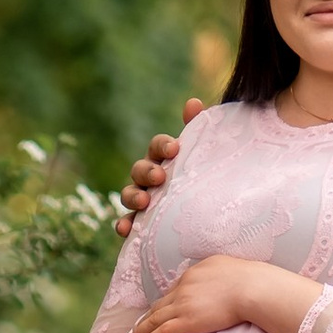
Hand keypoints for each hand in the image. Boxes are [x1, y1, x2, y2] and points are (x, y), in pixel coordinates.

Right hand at [115, 96, 205, 235]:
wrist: (209, 213)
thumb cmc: (205, 176)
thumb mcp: (205, 154)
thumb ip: (200, 129)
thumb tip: (192, 102)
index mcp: (164, 157)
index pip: (158, 145)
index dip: (163, 145)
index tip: (175, 148)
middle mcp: (149, 176)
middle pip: (139, 168)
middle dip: (147, 172)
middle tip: (160, 177)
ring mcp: (143, 199)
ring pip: (129, 194)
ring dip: (133, 196)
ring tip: (144, 202)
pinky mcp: (141, 222)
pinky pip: (127, 222)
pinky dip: (123, 225)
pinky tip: (125, 230)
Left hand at [125, 252, 309, 332]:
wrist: (251, 288)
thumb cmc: (249, 279)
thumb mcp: (230, 267)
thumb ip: (220, 273)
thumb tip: (224, 278)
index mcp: (194, 273)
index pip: (175, 289)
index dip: (165, 301)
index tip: (159, 310)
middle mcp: (183, 287)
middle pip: (159, 304)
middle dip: (147, 315)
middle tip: (138, 325)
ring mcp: (183, 304)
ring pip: (154, 318)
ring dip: (140, 330)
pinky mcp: (186, 321)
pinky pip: (162, 331)